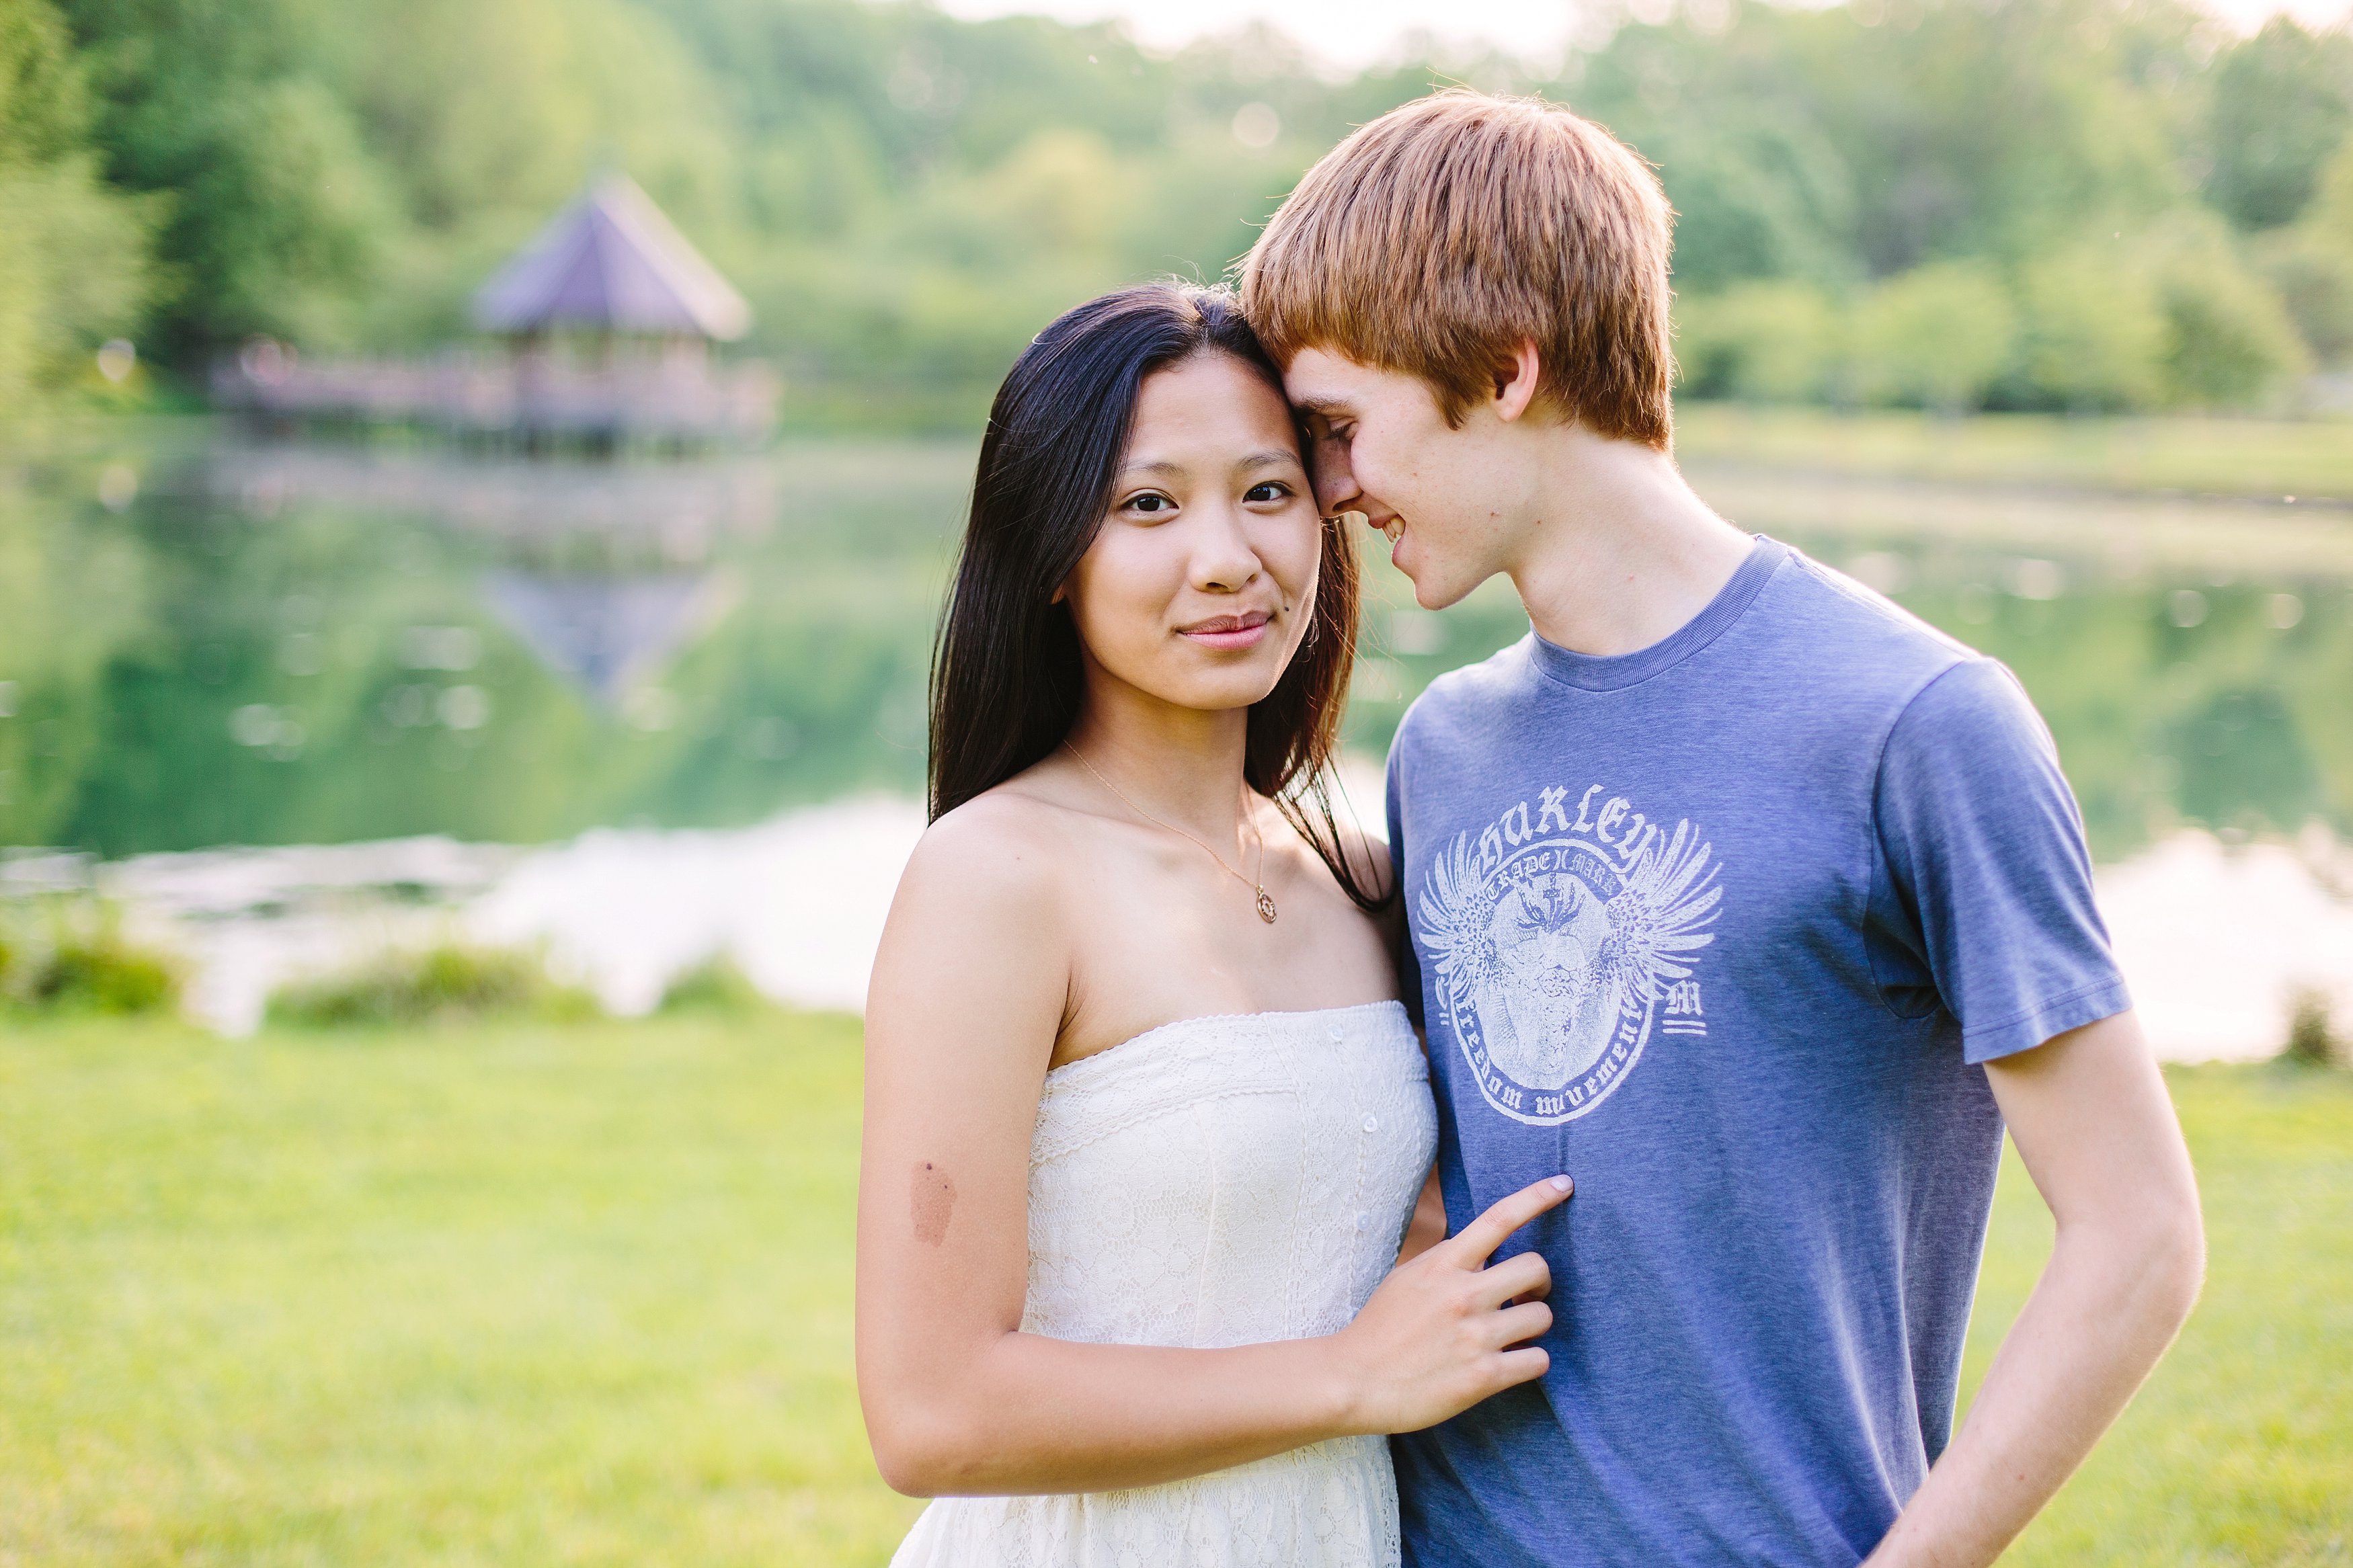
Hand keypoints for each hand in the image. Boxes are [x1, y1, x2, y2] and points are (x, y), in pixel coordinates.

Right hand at [1329, 1175, 1571, 1433]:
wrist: (1353, 1382)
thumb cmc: (1380, 1329)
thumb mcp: (1408, 1277)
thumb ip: (1447, 1263)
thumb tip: (1485, 1253)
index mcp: (1443, 1264)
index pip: (1498, 1219)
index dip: (1536, 1197)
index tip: (1564, 1184)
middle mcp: (1463, 1294)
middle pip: (1537, 1267)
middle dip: (1540, 1283)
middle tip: (1524, 1297)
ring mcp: (1476, 1335)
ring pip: (1543, 1316)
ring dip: (1533, 1327)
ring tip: (1510, 1337)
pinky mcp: (1484, 1376)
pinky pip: (1539, 1360)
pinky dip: (1530, 1362)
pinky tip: (1510, 1365)